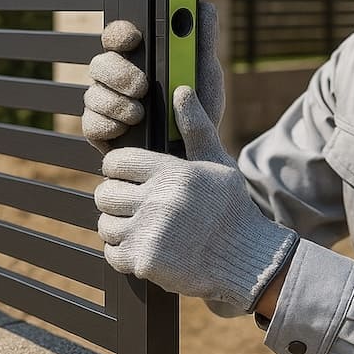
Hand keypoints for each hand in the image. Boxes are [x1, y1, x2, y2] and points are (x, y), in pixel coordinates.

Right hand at [82, 2, 224, 151]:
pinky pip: (90, 123)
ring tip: (141, 114)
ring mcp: (105, 103)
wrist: (194, 153)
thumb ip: (203, 40)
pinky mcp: (99, 130)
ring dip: (117, 103)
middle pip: (100, 63)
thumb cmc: (197, 109)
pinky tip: (127, 129)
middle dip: (119, 73)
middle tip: (142, 86)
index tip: (134, 38)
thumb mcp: (206, 73)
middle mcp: (116, 77)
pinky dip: (109, 125)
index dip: (120, 33)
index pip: (118, 36)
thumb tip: (204, 6)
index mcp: (139, 58)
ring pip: (93, 93)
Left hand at [94, 86, 296, 310]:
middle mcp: (158, 200)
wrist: (248, 262)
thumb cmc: (232, 209)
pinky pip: (112, 253)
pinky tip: (146, 248)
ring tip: (143, 228)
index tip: (129, 179)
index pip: (117, 162)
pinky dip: (124, 253)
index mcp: (173, 172)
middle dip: (117, 200)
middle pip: (105, 194)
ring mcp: (149, 233)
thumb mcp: (218, 165)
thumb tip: (181, 90)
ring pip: (106, 224)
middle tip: (136, 206)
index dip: (119, 170)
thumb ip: (196, 128)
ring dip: (120, 228)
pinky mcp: (144, 262)